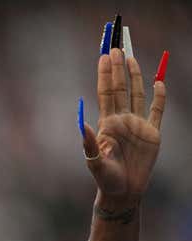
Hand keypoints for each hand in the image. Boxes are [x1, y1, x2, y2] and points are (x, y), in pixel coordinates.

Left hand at [82, 48, 166, 205]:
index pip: (105, 93)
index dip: (105, 75)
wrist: (123, 192)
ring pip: (137, 95)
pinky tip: (158, 82)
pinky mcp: (152, 134)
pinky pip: (157, 111)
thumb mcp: (94, 161)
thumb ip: (88, 143)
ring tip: (131, 58)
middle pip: (120, 89)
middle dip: (117, 69)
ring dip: (135, 76)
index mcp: (107, 124)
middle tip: (115, 48)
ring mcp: (137, 126)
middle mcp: (122, 120)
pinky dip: (159, 97)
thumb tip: (80, 123)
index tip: (103, 57)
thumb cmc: (105, 179)